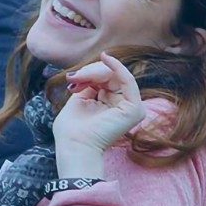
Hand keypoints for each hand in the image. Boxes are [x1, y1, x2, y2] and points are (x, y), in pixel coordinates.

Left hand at [53, 53, 145, 177]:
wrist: (74, 146)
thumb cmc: (71, 131)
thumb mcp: (77, 101)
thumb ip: (88, 85)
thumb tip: (90, 71)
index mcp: (108, 105)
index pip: (104, 80)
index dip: (88, 74)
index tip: (71, 79)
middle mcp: (121, 106)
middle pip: (110, 76)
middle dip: (91, 71)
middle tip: (74, 77)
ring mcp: (130, 107)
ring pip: (116, 75)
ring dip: (97, 71)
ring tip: (81, 77)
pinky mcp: (134, 109)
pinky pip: (128, 80)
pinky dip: (117, 67)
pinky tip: (106, 59)